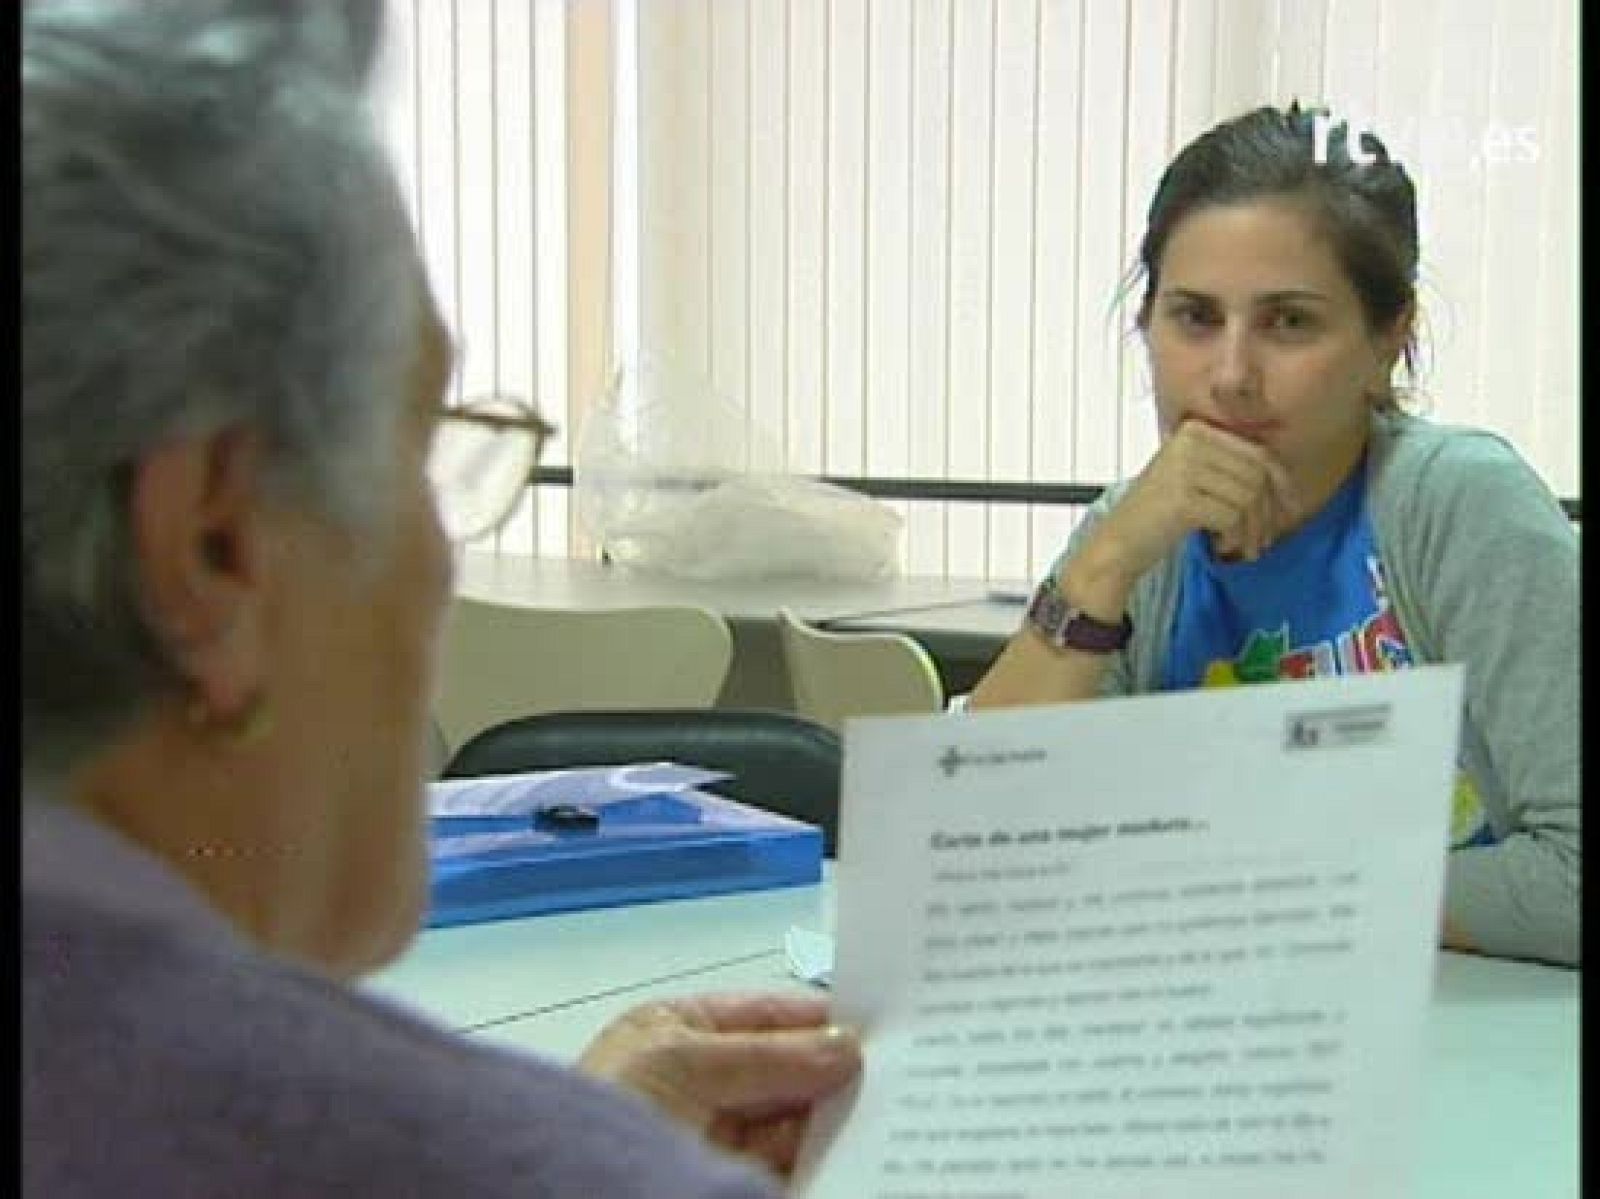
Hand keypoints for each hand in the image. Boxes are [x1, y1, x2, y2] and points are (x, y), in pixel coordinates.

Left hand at [576, 992, 861, 1178]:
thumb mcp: (685, 1063)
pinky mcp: (730, 1182)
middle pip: (788, 1068)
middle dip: (835, 1068)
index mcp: (678, 1032)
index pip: (765, 1014)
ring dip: (836, 1116)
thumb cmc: (600, 1118)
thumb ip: (768, 1055)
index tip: (881, 1022)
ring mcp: (718, 1139)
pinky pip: (790, 1166)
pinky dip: (824, 1160)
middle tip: (898, 1067)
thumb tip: (843, 1044)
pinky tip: (859, 1149)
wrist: (567, 1193)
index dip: (818, 1016)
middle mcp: (701, 1083)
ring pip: (796, 1122)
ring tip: (889, 1106)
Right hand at [1093, 418, 1301, 577]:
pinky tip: (1221, 546)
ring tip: (1240, 546)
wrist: (1117, 543)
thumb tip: (1287, 482)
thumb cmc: (1159, 514)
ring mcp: (1184, 468)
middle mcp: (1190, 442)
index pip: (1257, 452)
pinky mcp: (1183, 498)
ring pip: (1248, 497)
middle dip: (1267, 513)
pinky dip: (1233, 536)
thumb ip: (1232, 468)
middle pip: (1256, 475)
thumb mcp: (1195, 477)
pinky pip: (1232, 516)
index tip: (1290, 509)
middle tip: (1262, 539)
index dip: (1281, 483)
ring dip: (1251, 529)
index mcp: (1195, 430)